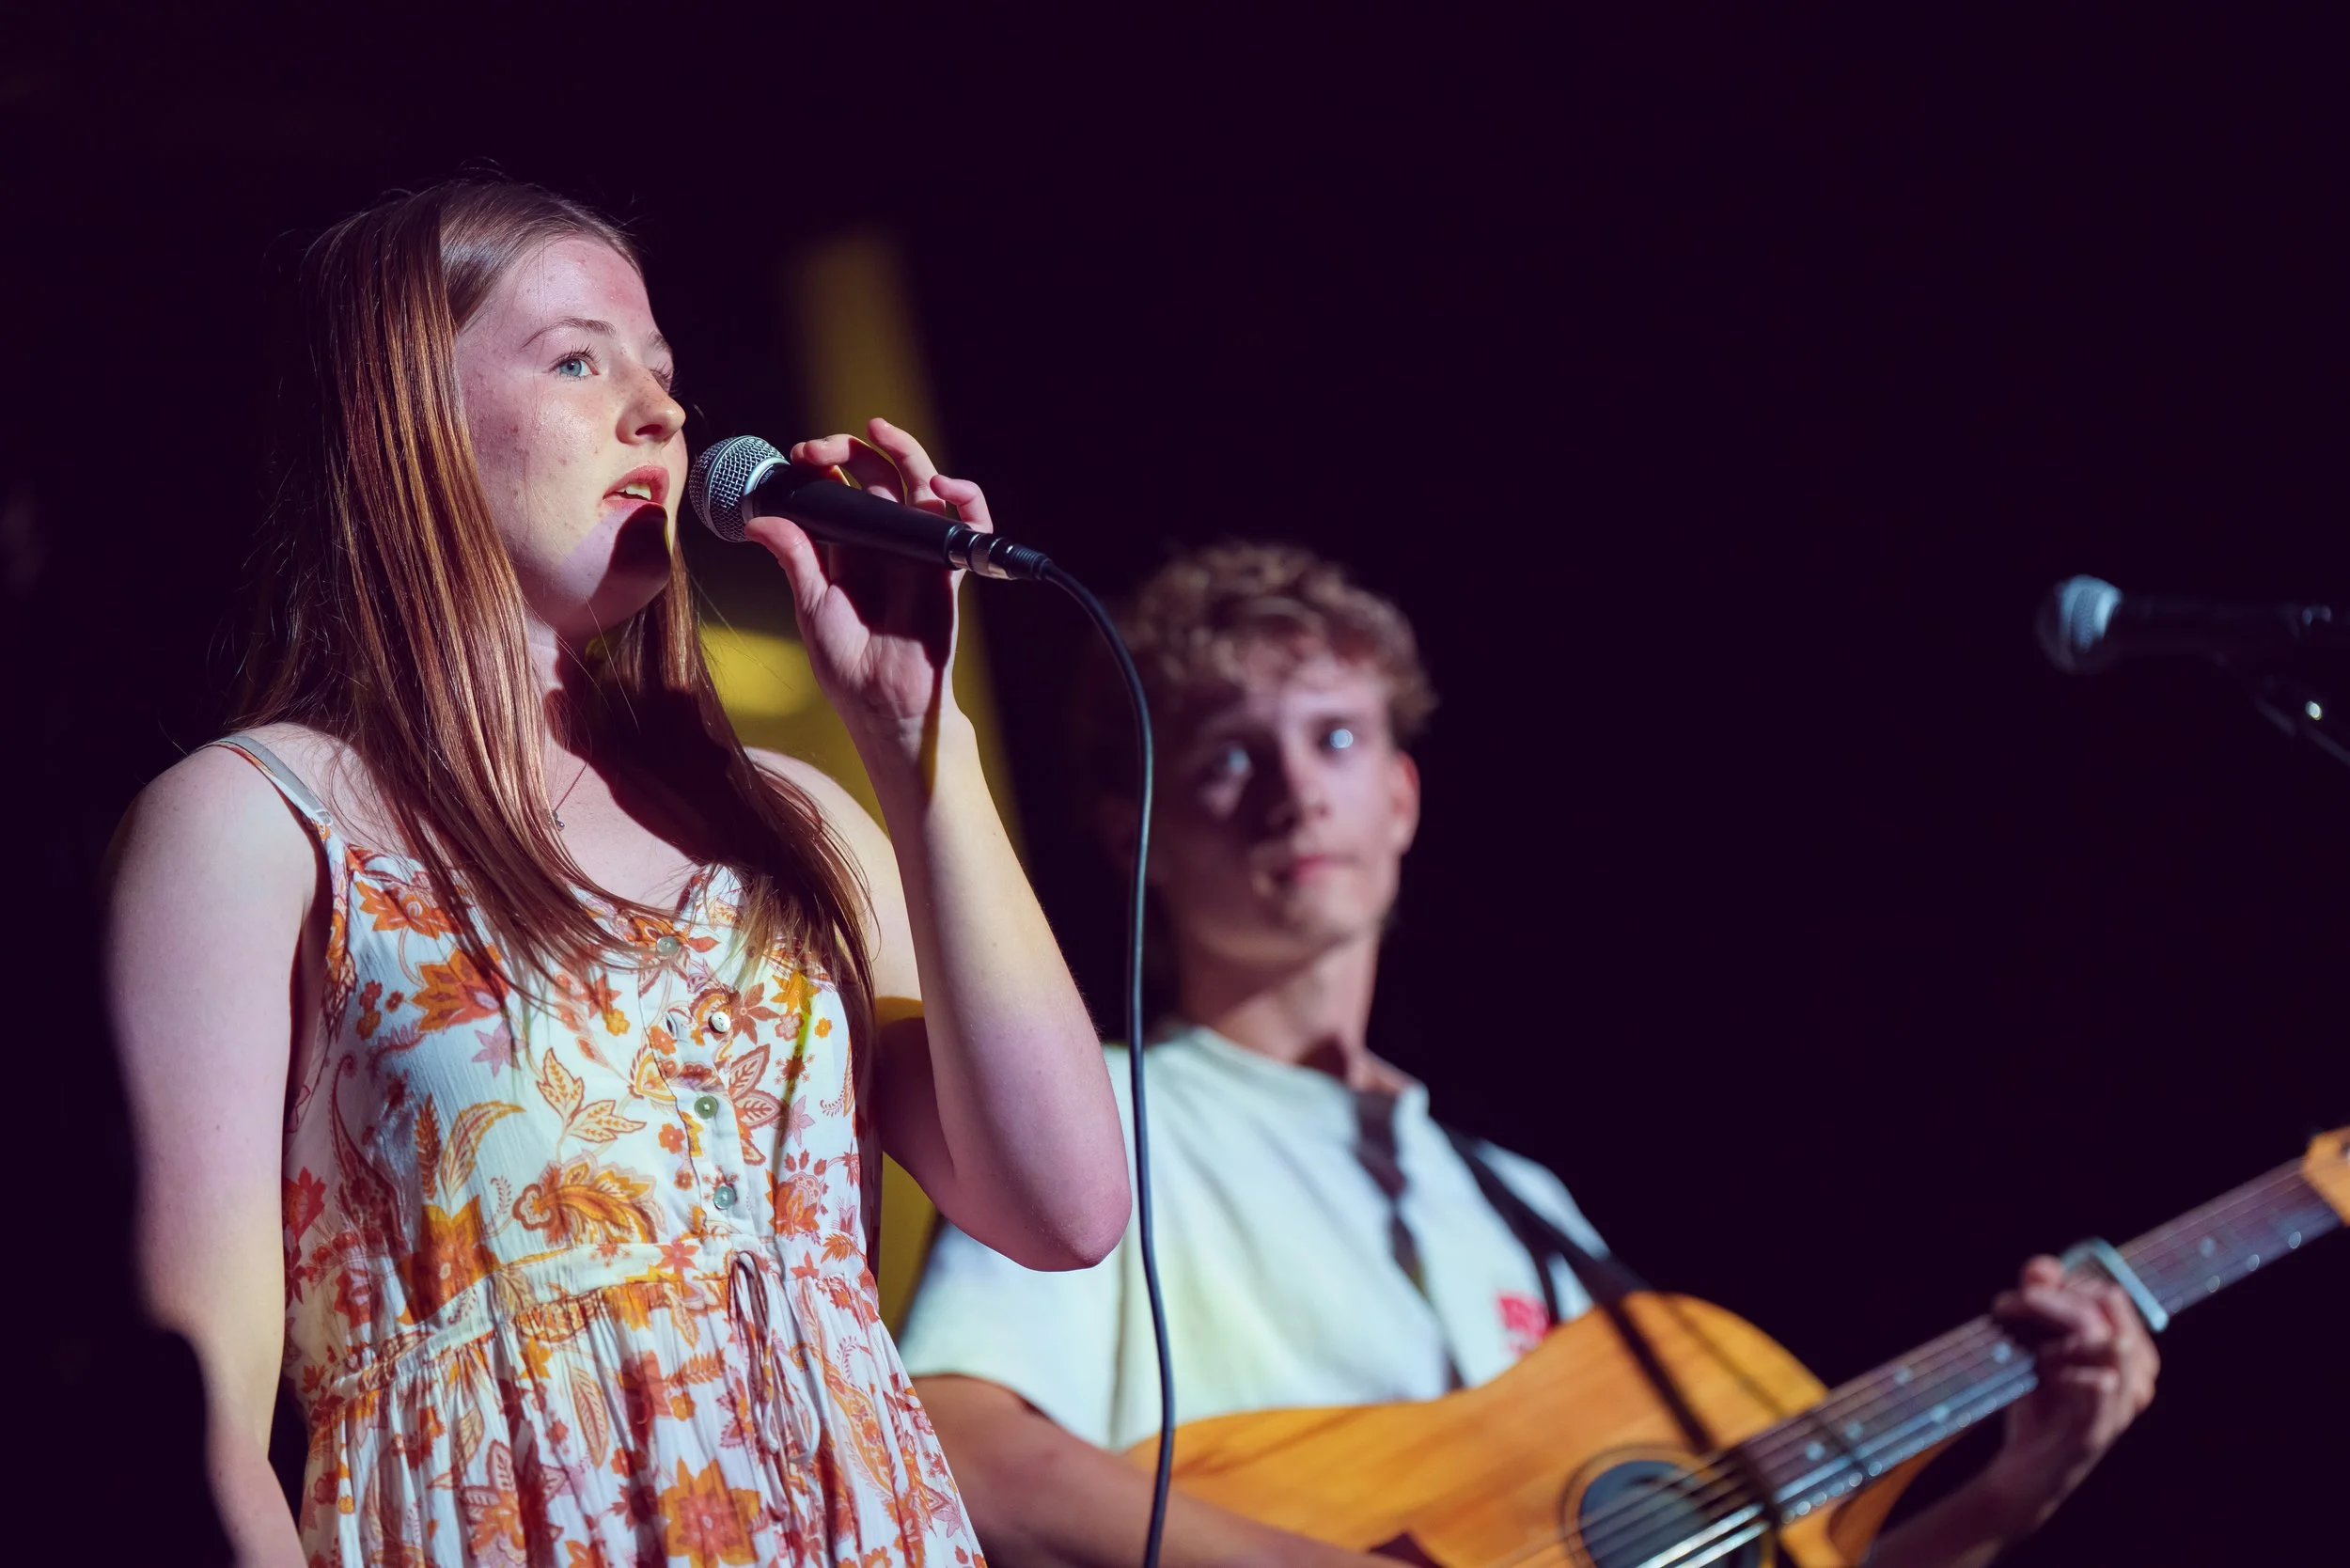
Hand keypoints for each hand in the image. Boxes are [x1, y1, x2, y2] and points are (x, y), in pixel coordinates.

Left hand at [744, 416, 991, 761]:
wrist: (884, 704)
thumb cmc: (846, 664)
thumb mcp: (811, 605)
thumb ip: (795, 558)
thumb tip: (760, 520)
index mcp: (846, 550)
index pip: (837, 491)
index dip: (821, 467)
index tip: (797, 457)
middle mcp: (882, 544)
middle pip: (876, 478)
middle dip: (852, 451)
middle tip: (822, 448)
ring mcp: (916, 552)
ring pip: (919, 486)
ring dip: (905, 451)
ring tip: (880, 431)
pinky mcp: (946, 568)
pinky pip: (967, 525)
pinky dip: (966, 498)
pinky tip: (945, 484)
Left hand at [1979, 1255, 2159, 1533]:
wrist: (2025, 1470)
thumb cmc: (2039, 1401)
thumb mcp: (2037, 1343)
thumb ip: (2041, 1298)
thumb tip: (2043, 1267)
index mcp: (2132, 1354)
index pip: (2113, 1296)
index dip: (2070, 1283)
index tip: (2027, 1286)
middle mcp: (2137, 1380)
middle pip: (2109, 1312)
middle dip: (2055, 1298)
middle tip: (2009, 1303)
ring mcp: (2121, 1407)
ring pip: (2112, 1342)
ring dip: (2056, 1327)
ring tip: (2021, 1335)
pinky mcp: (2097, 1432)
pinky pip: (2098, 1385)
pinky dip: (2065, 1367)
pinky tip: (2040, 1368)